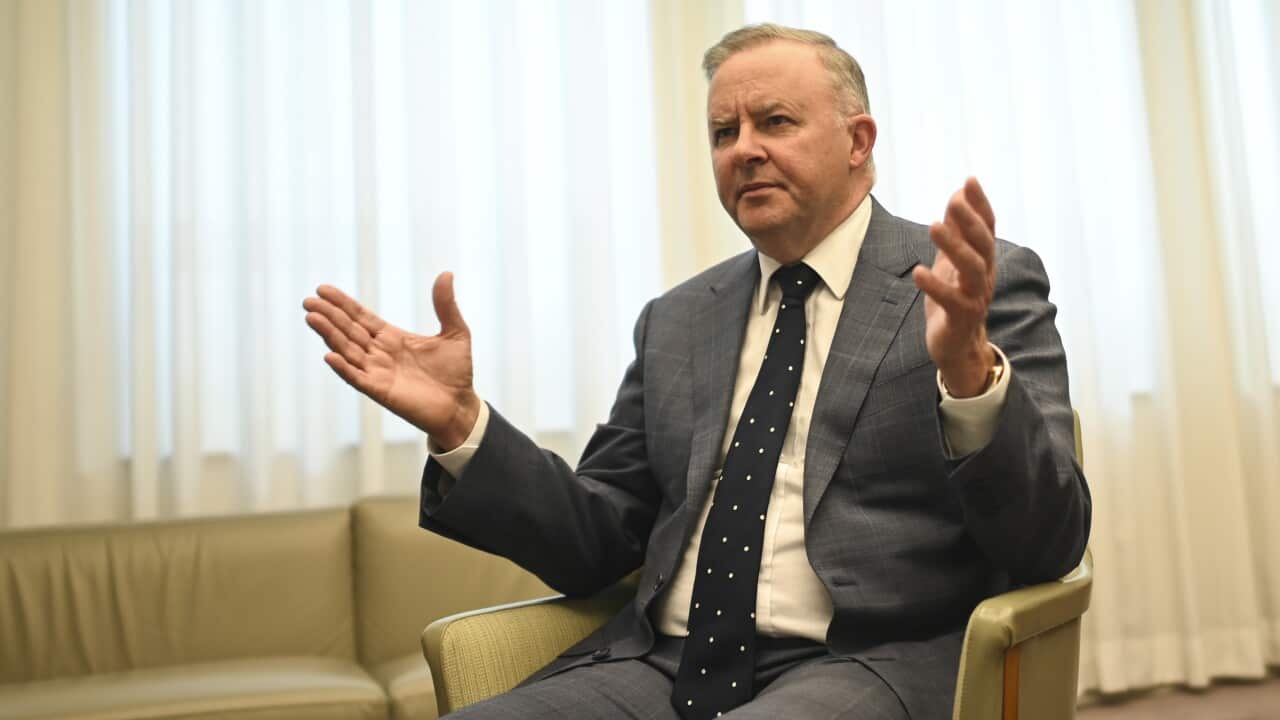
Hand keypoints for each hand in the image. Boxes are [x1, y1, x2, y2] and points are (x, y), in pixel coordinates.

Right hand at [302, 272, 481, 448]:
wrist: (462, 406)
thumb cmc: (457, 372)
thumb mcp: (455, 332)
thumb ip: (446, 305)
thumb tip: (446, 273)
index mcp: (392, 338)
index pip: (361, 317)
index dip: (343, 304)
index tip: (323, 289)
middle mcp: (379, 353)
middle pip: (349, 330)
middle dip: (329, 315)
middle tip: (309, 300)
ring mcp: (378, 372)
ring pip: (347, 350)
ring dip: (329, 335)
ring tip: (312, 317)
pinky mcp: (381, 391)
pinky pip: (357, 378)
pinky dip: (343, 367)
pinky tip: (329, 355)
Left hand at [911, 177, 997, 397]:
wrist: (958, 345)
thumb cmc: (954, 298)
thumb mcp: (952, 261)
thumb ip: (956, 231)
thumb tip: (957, 195)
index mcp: (983, 259)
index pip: (987, 227)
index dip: (980, 204)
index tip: (970, 180)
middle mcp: (984, 275)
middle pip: (983, 243)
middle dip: (970, 220)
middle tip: (955, 201)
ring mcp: (975, 296)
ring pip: (972, 268)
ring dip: (954, 246)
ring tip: (934, 227)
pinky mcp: (961, 317)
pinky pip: (951, 299)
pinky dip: (935, 285)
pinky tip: (918, 271)